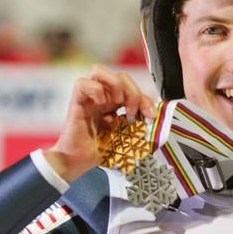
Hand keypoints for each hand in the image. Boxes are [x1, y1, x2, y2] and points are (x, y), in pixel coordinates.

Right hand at [44, 65, 155, 181]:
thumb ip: (140, 124)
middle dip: (133, 91)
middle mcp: (102, 97)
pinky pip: (82, 83)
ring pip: (99, 71)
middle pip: (120, 76)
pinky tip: (101, 105)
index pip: (133, 87)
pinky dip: (96, 90)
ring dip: (115, 86)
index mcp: (115, 104)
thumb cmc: (101, 152)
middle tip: (132, 112)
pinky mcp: (77, 102)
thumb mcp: (127, 137)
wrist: (79, 162)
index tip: (150, 116)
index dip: (145, 98)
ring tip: (117, 105)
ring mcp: (89, 98)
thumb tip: (156, 117)